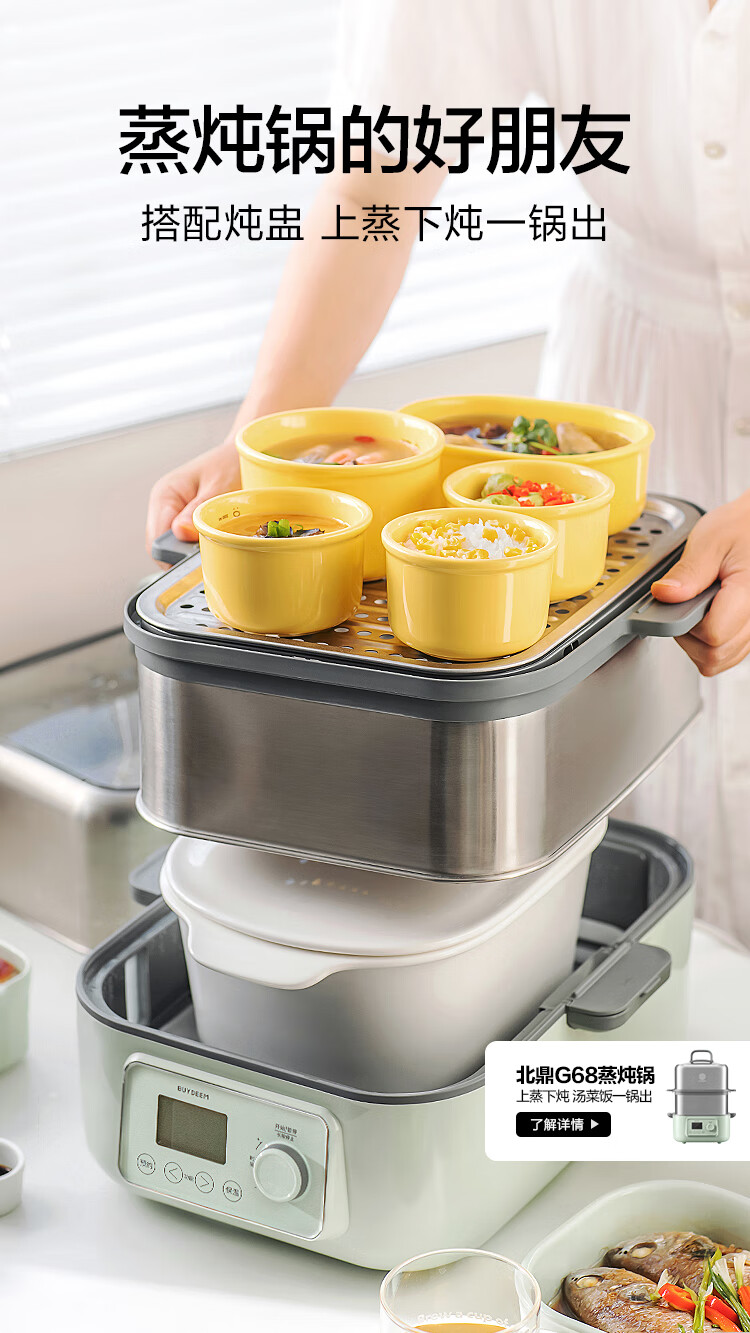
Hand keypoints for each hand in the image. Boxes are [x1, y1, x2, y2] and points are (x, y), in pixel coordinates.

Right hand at [145, 438, 240, 555]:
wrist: (241, 454)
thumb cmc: (231, 464)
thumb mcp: (218, 487)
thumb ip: (198, 511)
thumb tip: (180, 533)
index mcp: (165, 495)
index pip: (157, 539)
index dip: (174, 556)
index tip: (196, 561)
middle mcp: (163, 506)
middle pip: (162, 547)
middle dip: (183, 557)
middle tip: (210, 556)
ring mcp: (172, 514)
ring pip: (172, 547)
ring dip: (190, 553)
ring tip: (214, 547)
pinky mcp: (184, 520)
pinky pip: (184, 542)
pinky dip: (197, 548)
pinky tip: (213, 544)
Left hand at [651, 492, 749, 675]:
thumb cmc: (741, 528)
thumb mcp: (710, 541)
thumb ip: (687, 572)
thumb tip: (664, 595)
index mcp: (748, 593)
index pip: (712, 634)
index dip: (686, 622)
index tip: (677, 602)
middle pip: (714, 655)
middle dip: (690, 636)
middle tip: (687, 604)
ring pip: (720, 660)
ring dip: (700, 642)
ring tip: (700, 607)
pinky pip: (729, 654)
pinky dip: (712, 643)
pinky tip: (709, 617)